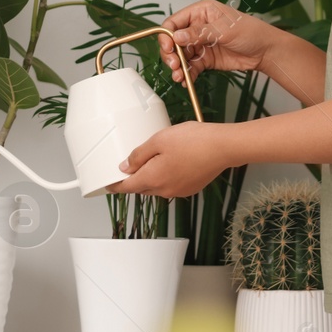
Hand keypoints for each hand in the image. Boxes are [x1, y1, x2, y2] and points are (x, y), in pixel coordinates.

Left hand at [103, 121, 229, 199]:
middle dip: (134, 179)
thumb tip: (125, 167)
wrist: (223, 147)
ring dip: (151, 177)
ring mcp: (179, 191)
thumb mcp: (159, 140)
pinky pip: (171, 185)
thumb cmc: (193, 141)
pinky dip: (166, 177)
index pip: (126, 188)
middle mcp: (164, 190)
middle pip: (141, 188)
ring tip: (154, 158)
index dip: (115, 186)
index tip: (108, 184)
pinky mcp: (191, 188)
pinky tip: (172, 162)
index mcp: (153, 179)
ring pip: (157, 187)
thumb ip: (139, 155)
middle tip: (130, 165)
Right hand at [157, 0, 280, 84]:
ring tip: (179, 76)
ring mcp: (201, 44)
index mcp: (201, 12)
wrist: (266, 51)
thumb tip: (177, 36)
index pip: (174, 22)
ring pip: (181, 55)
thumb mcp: (224, 30)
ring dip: (178, 67)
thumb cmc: (250, 31)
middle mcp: (198, 27)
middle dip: (171, 54)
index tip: (168, 48)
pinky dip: (187, 74)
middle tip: (174, 65)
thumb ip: (200, 33)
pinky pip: (191, 66)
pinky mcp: (206, 59)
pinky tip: (186, 80)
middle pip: (174, 41)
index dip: (167, 35)